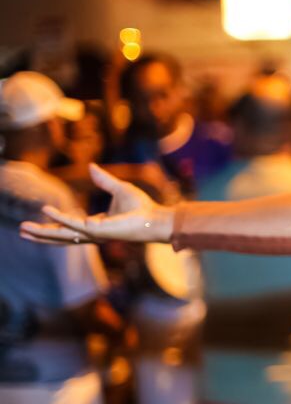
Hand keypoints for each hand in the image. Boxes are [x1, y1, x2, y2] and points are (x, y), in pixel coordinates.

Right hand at [20, 163, 173, 245]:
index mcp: (95, 225)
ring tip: (24, 228)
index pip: (68, 229)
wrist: (155, 217)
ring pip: (63, 234)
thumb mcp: (118, 188)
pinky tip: (46, 210)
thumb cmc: (142, 207)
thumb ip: (103, 179)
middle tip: (22, 230)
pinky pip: (75, 224)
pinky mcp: (99, 231)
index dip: (53, 224)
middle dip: (41, 234)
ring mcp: (94, 234)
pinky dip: (60, 218)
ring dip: (43, 231)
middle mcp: (92, 233)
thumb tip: (91, 166)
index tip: (38, 219)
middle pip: (61, 236)